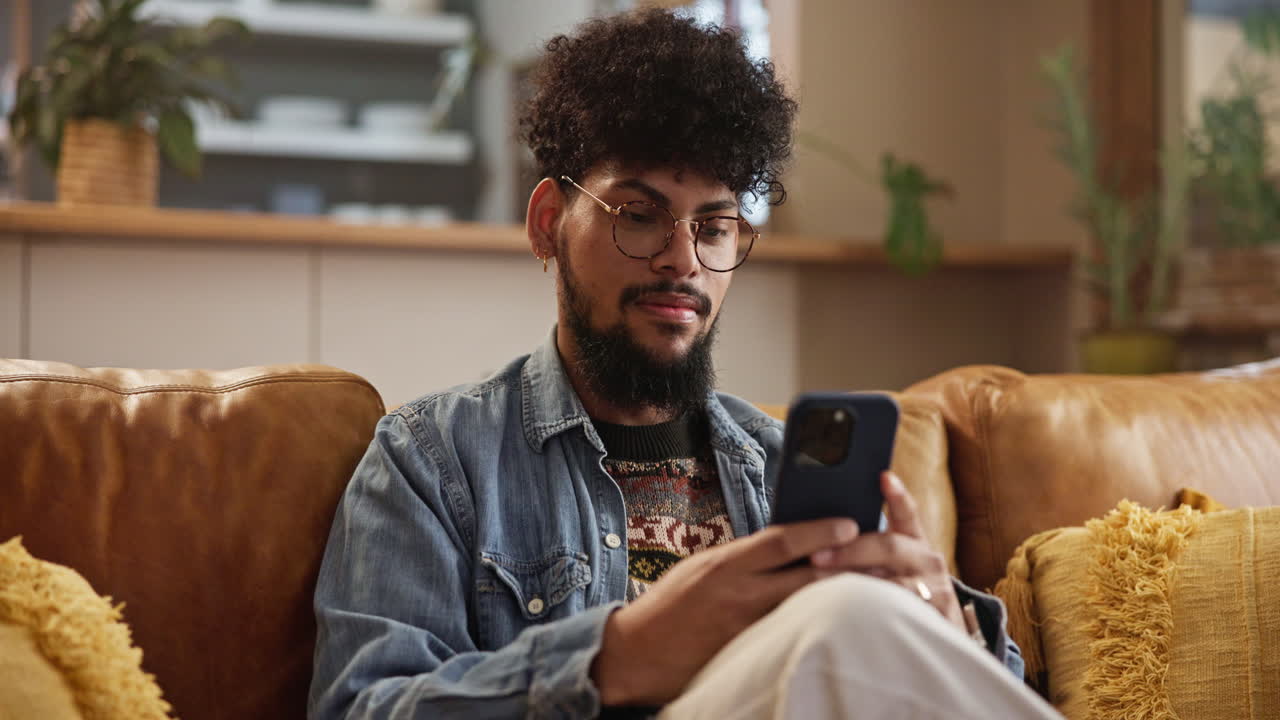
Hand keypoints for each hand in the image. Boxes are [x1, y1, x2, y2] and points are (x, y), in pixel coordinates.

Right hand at [590, 517, 858, 706]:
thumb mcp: (705, 566)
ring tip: (882, 590)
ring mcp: (748, 630)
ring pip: (810, 611)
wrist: (637, 654)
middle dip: (850, 567)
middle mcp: (738, 596)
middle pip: (807, 578)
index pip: (779, 541)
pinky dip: (825, 628)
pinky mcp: (751, 657)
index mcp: (725, 565)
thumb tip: (792, 545)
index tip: (850, 523)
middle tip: (885, 558)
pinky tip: (849, 624)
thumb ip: (746, 557)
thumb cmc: (672, 604)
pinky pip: (797, 639)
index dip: (818, 531)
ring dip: (848, 600)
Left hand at [811, 472, 964, 631]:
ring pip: (888, 584)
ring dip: (851, 584)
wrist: (930, 643)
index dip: (895, 495)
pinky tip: (842, 617)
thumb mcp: (887, 570)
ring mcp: (934, 590)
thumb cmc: (897, 600)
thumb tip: (817, 539)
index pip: (906, 512)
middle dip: (848, 551)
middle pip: (888, 547)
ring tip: (818, 587)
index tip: (882, 476)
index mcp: (913, 543)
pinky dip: (866, 614)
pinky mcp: (933, 619)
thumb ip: (866, 552)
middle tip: (814, 557)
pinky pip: (894, 615)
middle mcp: (928, 561)